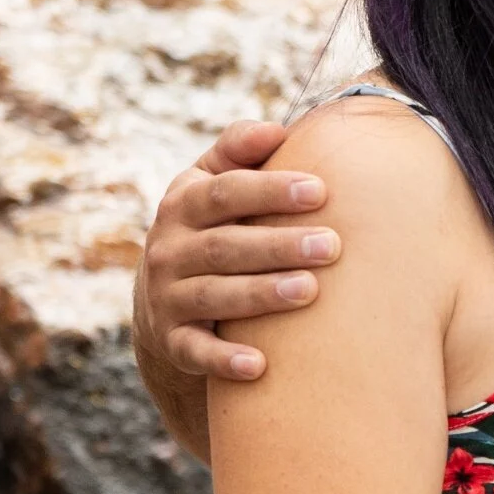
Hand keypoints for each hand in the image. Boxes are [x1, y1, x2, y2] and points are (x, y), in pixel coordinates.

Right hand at [135, 120, 339, 380]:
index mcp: (183, 203)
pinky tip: (259, 365)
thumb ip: (239, 151)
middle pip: (225, 246)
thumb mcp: (212, 183)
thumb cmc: (211, 226)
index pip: (224, 192)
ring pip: (216, 296)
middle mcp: (169, 249)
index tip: (320, 191)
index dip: (270, 190)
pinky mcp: (174, 342)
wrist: (163, 299)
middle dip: (278, 245)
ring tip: (309, 291)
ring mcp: (168, 297)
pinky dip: (224, 360)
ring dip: (261, 294)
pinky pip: (197, 352)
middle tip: (331, 246)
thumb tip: (277, 129)